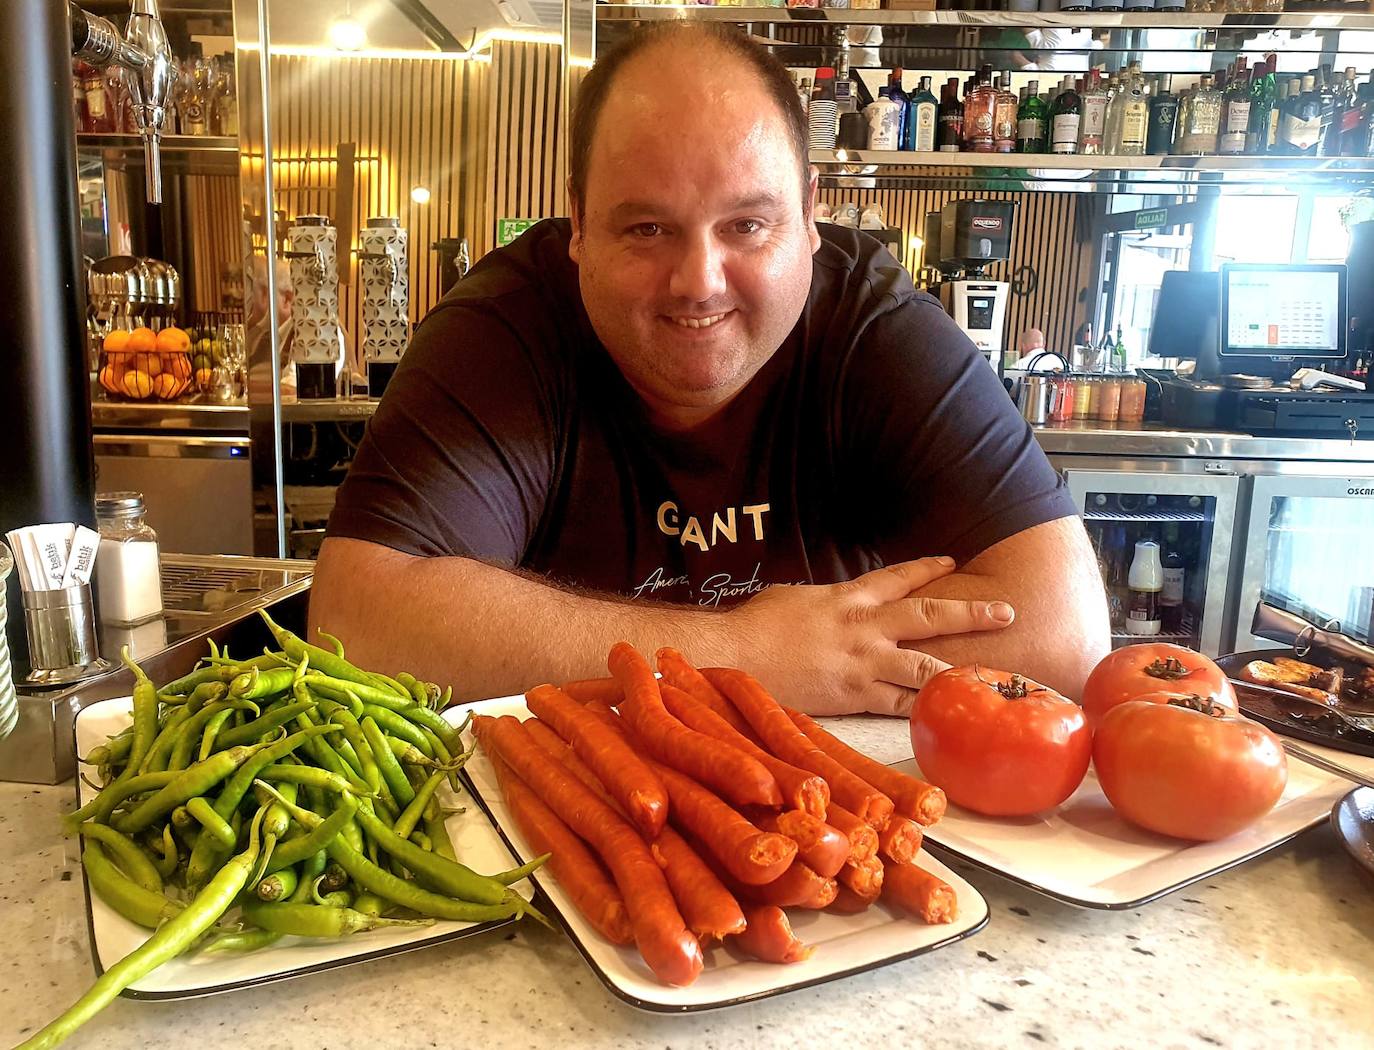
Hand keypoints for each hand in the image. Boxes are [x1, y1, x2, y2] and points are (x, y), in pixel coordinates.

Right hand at [727, 557, 1014, 715]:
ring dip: (959, 670)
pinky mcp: (853, 696)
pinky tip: (945, 715)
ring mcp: (862, 663)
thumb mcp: (796, 598)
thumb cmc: (756, 625)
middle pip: (929, 616)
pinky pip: (898, 704)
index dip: (928, 569)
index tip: (952, 561)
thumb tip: (837, 607)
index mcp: (848, 598)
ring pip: (924, 666)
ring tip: (990, 675)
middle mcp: (863, 627)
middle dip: (970, 613)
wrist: (735, 653)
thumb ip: (827, 602)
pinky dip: (922, 709)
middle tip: (1006, 612)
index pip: (897, 578)